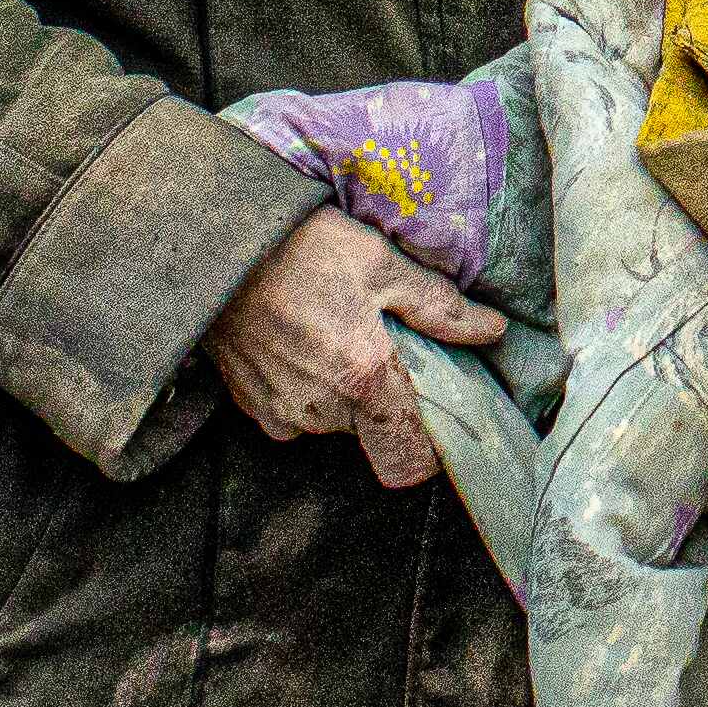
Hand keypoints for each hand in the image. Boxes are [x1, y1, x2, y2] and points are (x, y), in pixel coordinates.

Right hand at [204, 209, 503, 489]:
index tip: (436, 414)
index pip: (411, 460)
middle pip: (376, 434)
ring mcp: (283, 413)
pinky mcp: (253, 407)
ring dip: (345, 392)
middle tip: (383, 349)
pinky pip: (297, 414)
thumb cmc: (301, 247)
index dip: (431, 447)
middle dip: (387, 402)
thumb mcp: (380, 262)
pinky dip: (308, 388)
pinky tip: (301, 342)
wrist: (216, 247)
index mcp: (364, 378)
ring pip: (336, 423)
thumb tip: (491, 331)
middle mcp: (323, 409)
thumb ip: (438, 306)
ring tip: (335, 333)